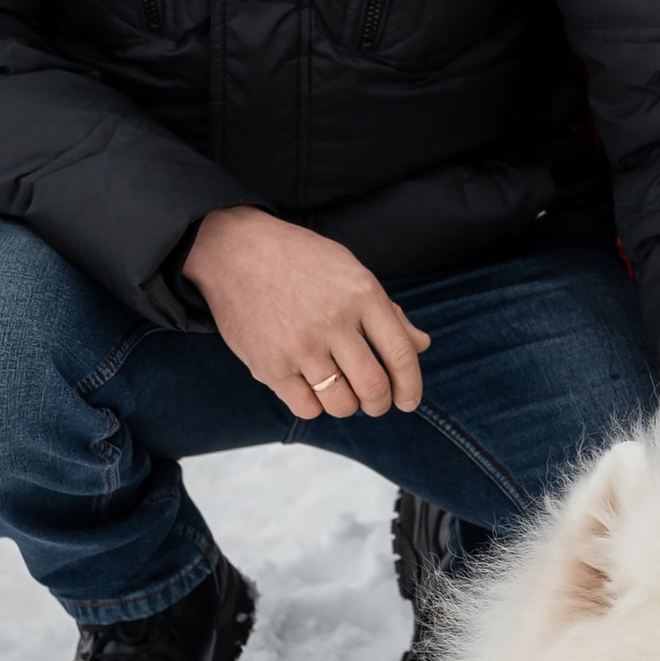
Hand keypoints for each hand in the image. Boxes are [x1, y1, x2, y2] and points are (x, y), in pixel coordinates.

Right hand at [187, 207, 429, 422]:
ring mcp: (301, 345)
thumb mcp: (352, 272)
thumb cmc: (301, 261)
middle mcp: (334, 321)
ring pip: (342, 404)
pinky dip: (315, 405)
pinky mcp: (270, 365)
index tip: (409, 401)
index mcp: (362, 294)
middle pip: (374, 387)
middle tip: (376, 403)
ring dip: (348, 405)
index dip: (411, 386)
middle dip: (381, 404)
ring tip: (342, 391)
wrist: (237, 253)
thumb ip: (388, 312)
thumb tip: (422, 345)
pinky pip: (307, 407)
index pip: (402, 354)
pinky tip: (312, 388)